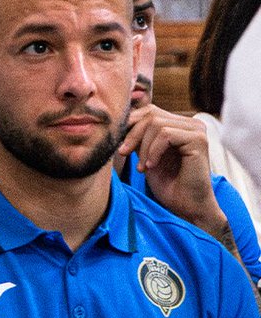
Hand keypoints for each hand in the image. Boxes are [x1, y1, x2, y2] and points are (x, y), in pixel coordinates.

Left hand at [119, 106, 225, 234]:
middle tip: (124, 153)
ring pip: (156, 123)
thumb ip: (138, 136)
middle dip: (132, 134)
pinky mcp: (199, 140)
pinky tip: (152, 167)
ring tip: (142, 167)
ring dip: (142, 146)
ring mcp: (197, 130)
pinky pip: (166, 135)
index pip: (148, 111)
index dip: (129, 124)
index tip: (119, 145)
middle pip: (150, 114)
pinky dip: (153, 151)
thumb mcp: (146, 154)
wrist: (186, 207)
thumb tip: (118, 120)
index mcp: (179, 124)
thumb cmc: (168, 184)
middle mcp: (190, 123)